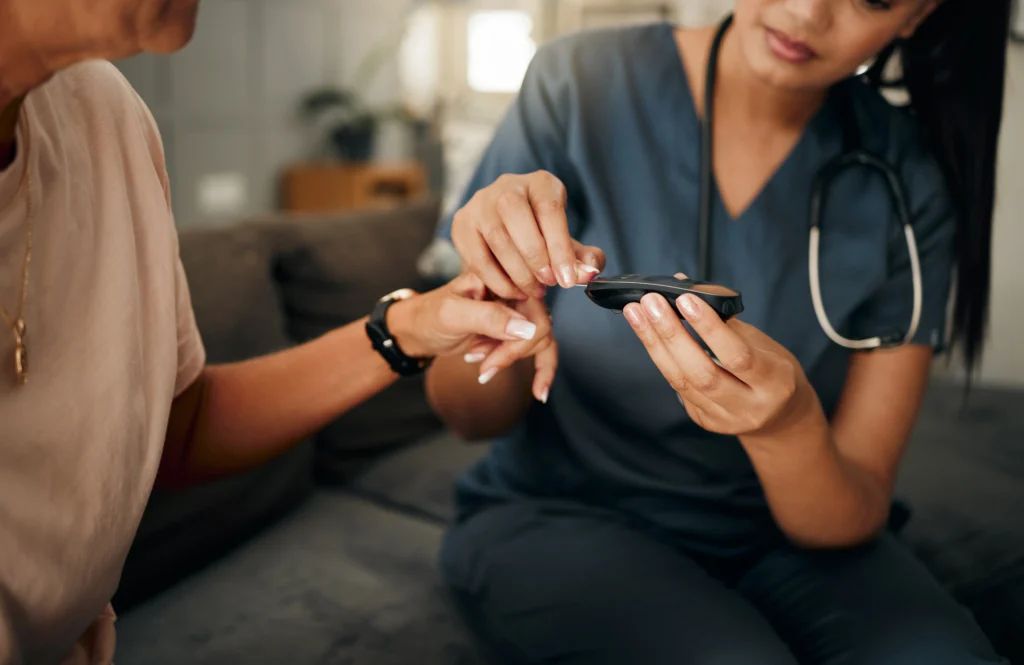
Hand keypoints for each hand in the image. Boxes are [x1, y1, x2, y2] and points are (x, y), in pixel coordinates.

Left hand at [388, 273, 555, 401]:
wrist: (418, 330)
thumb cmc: (429, 317)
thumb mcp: (453, 315)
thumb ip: (489, 318)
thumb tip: (528, 328)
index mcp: (501, 275)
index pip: (532, 305)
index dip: (520, 336)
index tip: (493, 358)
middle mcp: (514, 288)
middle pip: (539, 324)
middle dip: (512, 351)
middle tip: (483, 364)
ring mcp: (517, 308)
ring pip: (539, 339)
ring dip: (511, 358)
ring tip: (479, 362)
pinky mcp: (517, 328)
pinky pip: (542, 348)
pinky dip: (541, 369)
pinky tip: (538, 391)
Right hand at [451, 170, 606, 299]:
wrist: (509, 232)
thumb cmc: (544, 237)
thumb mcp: (567, 244)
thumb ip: (582, 259)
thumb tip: (588, 273)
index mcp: (540, 183)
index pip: (549, 208)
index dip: (560, 247)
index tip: (567, 279)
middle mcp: (507, 185)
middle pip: (515, 213)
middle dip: (535, 256)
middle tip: (548, 284)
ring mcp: (480, 202)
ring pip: (496, 236)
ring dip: (517, 271)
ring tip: (533, 291)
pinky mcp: (462, 223)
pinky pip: (476, 256)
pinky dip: (496, 280)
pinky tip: (513, 291)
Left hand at [623, 274, 824, 438]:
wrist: (783, 417)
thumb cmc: (775, 372)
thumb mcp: (765, 344)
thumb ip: (727, 320)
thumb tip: (686, 285)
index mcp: (774, 383)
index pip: (738, 356)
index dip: (709, 328)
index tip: (685, 300)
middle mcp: (749, 407)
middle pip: (702, 372)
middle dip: (671, 335)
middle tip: (650, 304)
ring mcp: (725, 419)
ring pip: (682, 382)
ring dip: (655, 344)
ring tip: (637, 315)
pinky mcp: (704, 421)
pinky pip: (678, 388)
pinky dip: (661, 358)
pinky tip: (648, 336)